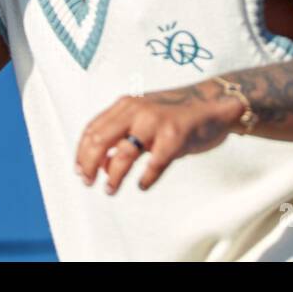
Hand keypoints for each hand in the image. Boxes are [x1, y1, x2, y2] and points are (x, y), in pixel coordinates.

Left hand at [74, 82, 243, 193]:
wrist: (213, 102)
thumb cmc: (176, 114)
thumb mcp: (143, 118)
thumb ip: (121, 134)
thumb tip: (100, 165)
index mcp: (126, 105)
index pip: (93, 129)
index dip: (81, 152)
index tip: (79, 171)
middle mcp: (137, 110)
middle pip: (101, 140)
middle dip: (89, 165)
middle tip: (88, 183)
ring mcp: (156, 122)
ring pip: (124, 153)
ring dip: (113, 176)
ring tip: (110, 189)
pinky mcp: (176, 136)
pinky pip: (155, 163)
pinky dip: (146, 178)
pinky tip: (142, 184)